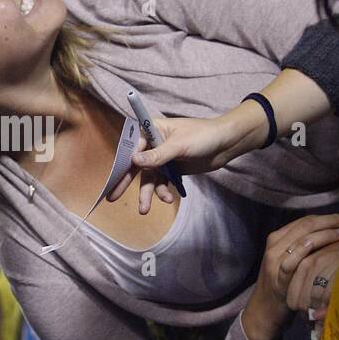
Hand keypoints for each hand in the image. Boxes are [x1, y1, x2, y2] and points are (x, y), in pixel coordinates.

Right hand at [106, 114, 238, 214]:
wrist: (226, 144)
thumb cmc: (203, 136)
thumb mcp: (179, 145)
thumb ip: (157, 155)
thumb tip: (134, 161)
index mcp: (152, 130)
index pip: (133, 146)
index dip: (124, 162)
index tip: (117, 177)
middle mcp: (153, 144)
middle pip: (136, 165)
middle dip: (125, 182)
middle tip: (111, 197)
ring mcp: (163, 158)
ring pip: (149, 178)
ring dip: (147, 193)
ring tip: (144, 210)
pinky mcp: (172, 170)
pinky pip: (162, 183)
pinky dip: (163, 192)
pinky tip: (167, 198)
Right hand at [242, 214, 338, 339]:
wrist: (264, 309)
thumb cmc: (282, 283)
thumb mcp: (287, 259)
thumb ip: (300, 245)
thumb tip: (327, 230)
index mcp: (276, 238)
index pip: (304, 220)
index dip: (325, 217)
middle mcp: (274, 246)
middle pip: (305, 225)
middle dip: (329, 221)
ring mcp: (275, 261)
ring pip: (301, 239)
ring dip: (324, 234)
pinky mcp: (279, 278)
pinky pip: (293, 261)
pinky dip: (306, 250)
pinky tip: (320, 246)